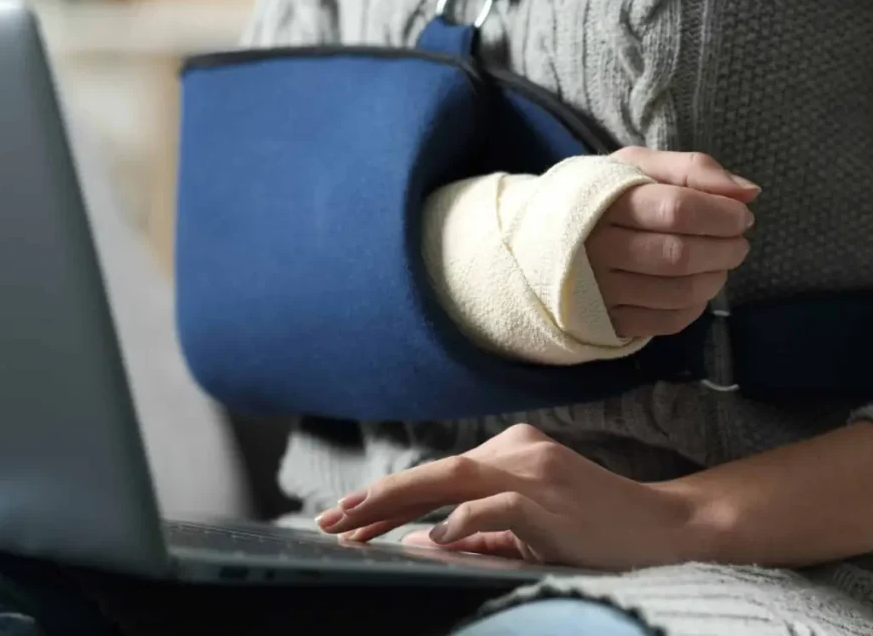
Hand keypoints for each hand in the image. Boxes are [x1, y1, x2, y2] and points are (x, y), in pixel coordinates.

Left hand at [314, 424, 694, 570]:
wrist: (665, 528)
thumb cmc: (593, 530)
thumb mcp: (525, 531)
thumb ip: (474, 536)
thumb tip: (418, 544)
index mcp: (508, 453)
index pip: (435, 476)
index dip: (387, 498)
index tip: (346, 520)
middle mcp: (516, 451)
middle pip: (434, 472)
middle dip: (377, 498)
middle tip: (330, 520)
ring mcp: (534, 470)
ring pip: (452, 479)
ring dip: (399, 502)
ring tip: (357, 525)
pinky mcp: (551, 496)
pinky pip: (496, 505)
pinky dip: (461, 521)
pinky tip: (432, 539)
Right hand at [590, 148, 759, 337]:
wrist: (542, 237)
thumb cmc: (602, 196)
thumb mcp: (637, 166)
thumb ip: (692, 168)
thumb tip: (749, 193)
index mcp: (604, 203)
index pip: (677, 210)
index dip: (721, 214)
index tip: (741, 215)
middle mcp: (597, 250)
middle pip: (680, 255)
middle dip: (725, 248)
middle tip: (738, 240)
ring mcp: (599, 290)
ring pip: (678, 292)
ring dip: (716, 277)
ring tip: (721, 261)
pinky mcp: (607, 320)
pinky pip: (667, 321)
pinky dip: (696, 305)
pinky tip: (696, 286)